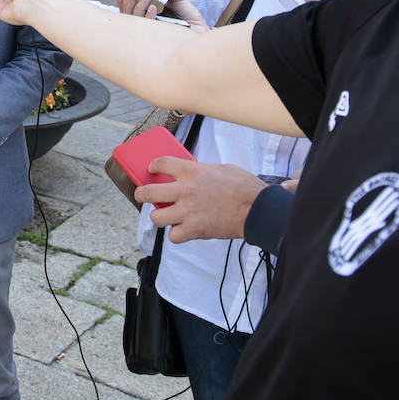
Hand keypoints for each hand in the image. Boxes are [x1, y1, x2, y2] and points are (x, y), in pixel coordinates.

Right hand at [116, 0, 208, 31]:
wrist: (199, 29)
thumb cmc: (188, 16)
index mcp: (146, 13)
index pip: (127, 6)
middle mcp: (145, 23)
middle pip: (126, 11)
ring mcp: (149, 29)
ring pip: (133, 18)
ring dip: (138, 4)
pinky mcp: (156, 36)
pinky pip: (145, 26)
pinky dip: (147, 14)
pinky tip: (154, 7)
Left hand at [135, 157, 266, 242]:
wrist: (257, 209)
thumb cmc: (243, 186)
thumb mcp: (220, 168)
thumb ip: (201, 170)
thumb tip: (191, 173)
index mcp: (192, 171)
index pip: (161, 163)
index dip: (153, 165)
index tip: (151, 169)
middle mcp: (185, 190)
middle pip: (148, 192)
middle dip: (141, 194)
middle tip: (142, 195)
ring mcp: (188, 212)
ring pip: (156, 217)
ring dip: (159, 217)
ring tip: (164, 215)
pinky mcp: (195, 230)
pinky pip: (173, 236)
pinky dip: (176, 234)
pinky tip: (182, 229)